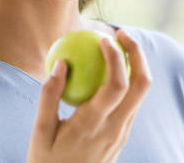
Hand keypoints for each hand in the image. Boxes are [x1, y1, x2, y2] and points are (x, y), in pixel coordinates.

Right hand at [27, 29, 151, 162]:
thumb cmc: (47, 162)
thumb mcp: (40, 132)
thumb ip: (49, 96)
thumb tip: (60, 62)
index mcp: (94, 126)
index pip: (117, 85)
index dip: (116, 56)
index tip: (103, 38)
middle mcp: (116, 129)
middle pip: (143, 84)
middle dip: (137, 52)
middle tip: (120, 33)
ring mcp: (123, 134)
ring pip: (142, 93)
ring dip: (135, 64)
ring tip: (114, 45)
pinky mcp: (123, 136)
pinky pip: (132, 102)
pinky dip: (127, 79)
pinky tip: (108, 69)